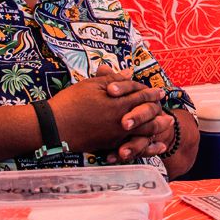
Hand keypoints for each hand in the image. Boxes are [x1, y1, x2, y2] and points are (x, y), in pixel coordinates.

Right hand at [50, 65, 166, 156]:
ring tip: (164, 128)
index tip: (160, 92)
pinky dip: (144, 147)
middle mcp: (121, 121)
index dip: (151, 93)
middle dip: (158, 113)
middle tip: (167, 111)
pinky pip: (131, 147)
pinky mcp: (107, 147)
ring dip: (156, 130)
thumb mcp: (91, 85)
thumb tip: (130, 72)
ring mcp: (115, 136)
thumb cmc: (69, 102)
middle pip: (147, 117)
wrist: (52, 127)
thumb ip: (114, 80)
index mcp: (119, 104)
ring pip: (142, 134)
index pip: (141, 96)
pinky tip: (150, 147)